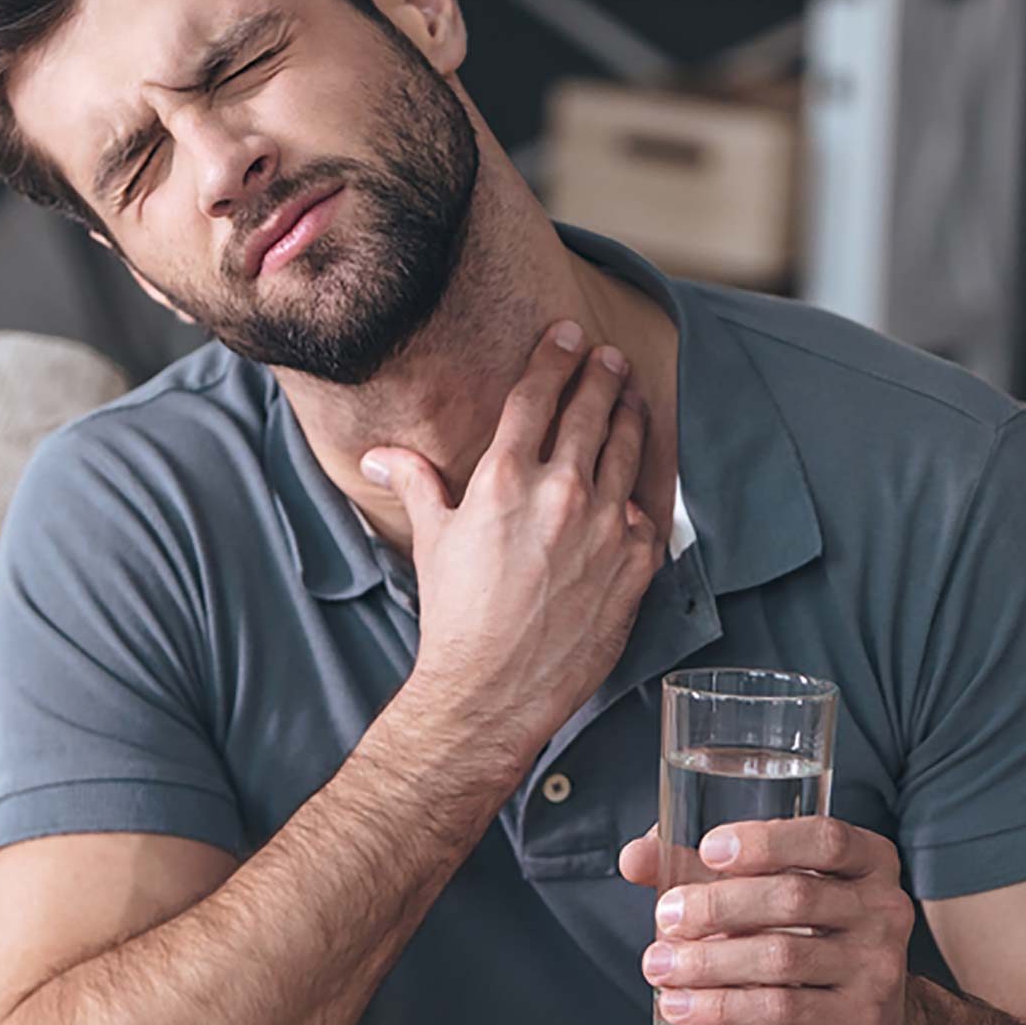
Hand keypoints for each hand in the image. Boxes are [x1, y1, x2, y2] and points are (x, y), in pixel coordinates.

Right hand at [364, 320, 662, 765]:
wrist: (494, 688)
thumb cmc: (457, 616)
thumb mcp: (432, 540)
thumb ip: (416, 483)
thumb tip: (379, 456)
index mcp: (506, 477)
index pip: (537, 396)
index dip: (555, 358)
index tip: (568, 336)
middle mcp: (561, 492)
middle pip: (591, 412)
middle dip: (601, 377)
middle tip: (608, 359)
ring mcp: (606, 527)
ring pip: (627, 452)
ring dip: (630, 418)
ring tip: (632, 399)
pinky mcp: (635, 564)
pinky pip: (646, 515)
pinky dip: (639, 497)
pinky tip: (635, 487)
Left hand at [619, 816, 924, 1024]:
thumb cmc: (811, 946)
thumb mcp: (775, 901)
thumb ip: (709, 872)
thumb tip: (634, 856)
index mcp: (870, 863)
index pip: (825, 838)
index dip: (766, 841)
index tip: (708, 850)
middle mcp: (885, 909)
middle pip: (794, 896)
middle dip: (718, 905)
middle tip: (665, 917)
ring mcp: (877, 969)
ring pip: (782, 958)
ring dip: (708, 962)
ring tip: (657, 966)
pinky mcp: (857, 1022)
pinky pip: (782, 1011)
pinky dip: (722, 1008)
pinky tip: (680, 1008)